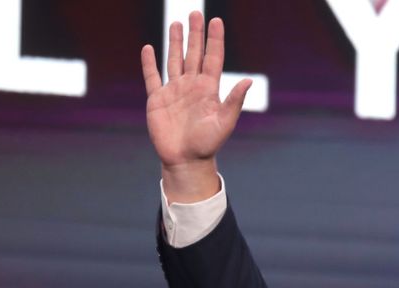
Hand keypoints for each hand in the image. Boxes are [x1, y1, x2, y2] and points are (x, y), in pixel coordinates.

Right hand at [141, 11, 250, 201]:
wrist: (186, 160)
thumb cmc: (208, 144)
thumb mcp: (225, 122)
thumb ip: (234, 101)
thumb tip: (249, 81)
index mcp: (208, 89)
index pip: (212, 58)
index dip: (214, 40)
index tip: (216, 21)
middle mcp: (192, 86)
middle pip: (194, 54)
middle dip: (195, 34)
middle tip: (195, 13)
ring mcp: (174, 91)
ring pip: (175, 60)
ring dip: (176, 42)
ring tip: (177, 23)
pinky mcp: (157, 100)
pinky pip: (152, 77)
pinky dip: (149, 63)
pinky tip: (149, 48)